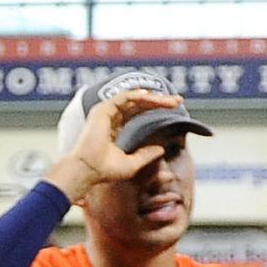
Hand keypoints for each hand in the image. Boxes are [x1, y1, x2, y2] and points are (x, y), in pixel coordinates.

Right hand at [49, 88, 180, 208]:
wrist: (88, 170)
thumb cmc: (105, 171)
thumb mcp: (132, 164)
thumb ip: (146, 155)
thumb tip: (161, 149)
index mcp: (115, 129)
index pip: (138, 113)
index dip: (156, 110)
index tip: (174, 109)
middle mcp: (111, 118)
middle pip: (139, 104)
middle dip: (159, 101)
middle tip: (178, 101)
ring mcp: (106, 112)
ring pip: (134, 98)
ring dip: (153, 98)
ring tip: (171, 101)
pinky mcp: (103, 110)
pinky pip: (124, 97)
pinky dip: (138, 95)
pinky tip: (152, 97)